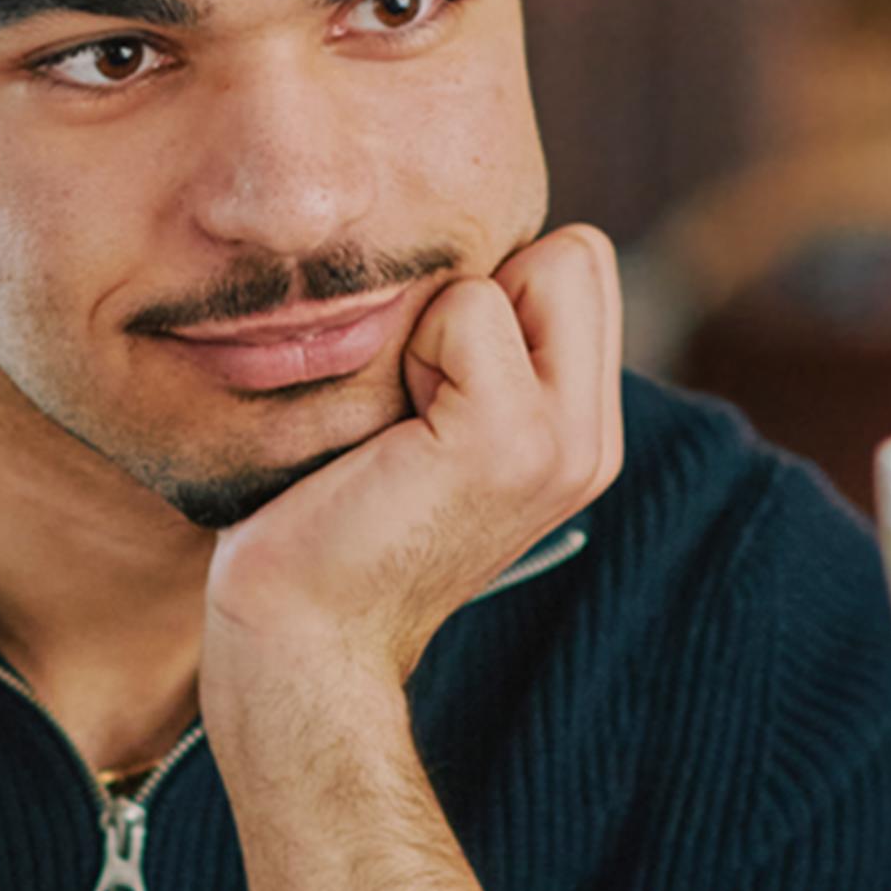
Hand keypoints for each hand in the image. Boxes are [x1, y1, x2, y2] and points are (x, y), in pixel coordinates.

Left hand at [203, 225, 626, 692]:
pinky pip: (472, 307)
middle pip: (577, 252)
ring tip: (399, 418)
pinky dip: (416, 345)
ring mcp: (563, 444)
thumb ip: (474, 351)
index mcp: (578, 433)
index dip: (492, 285)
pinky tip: (385, 434)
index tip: (423, 377)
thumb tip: (455, 255)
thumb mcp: (421, 421)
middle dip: (482, 288)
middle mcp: (590, 441)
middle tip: (414, 392)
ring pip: (540, 265)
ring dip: (442, 319)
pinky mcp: (510, 442)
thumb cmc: (325, 521)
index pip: (579, 264)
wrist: (300, 637)